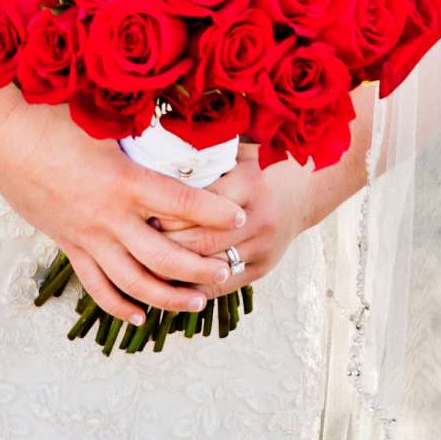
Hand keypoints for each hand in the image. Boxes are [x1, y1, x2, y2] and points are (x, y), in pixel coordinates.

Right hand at [0, 95, 249, 329]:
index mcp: (123, 181)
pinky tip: (139, 316)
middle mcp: (108, 217)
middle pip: (164, 257)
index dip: (215, 213)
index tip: (240, 216)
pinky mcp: (68, 245)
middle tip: (227, 271)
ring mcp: (86, 237)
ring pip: (134, 283)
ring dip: (168, 297)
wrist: (1, 138)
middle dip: (200, 268)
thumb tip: (178, 125)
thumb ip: (141, 134)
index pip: (181, 203)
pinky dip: (119, 305)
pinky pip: (97, 286)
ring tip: (197, 302)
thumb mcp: (105, 122)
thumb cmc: (53, 119)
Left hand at [157, 108, 372, 291]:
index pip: (197, 207)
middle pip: (200, 241)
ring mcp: (262, 247)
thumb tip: (154, 150)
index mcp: (246, 185)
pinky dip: (195, 289)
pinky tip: (169, 288)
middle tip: (131, 245)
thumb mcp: (237, 153)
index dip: (164, 213)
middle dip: (163, 246)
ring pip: (210, 269)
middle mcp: (256, 219)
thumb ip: (204, 158)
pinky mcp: (263, 268)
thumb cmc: (263, 165)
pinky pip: (224, 286)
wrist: (309, 188)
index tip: (136, 214)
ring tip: (141, 271)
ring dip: (176, 273)